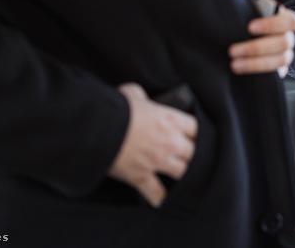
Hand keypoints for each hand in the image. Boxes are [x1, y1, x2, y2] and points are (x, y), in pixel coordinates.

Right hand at [107, 82, 197, 207]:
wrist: (97, 128)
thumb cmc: (116, 108)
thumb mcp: (133, 94)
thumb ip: (143, 97)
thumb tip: (141, 98)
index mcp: (171, 120)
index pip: (197, 129)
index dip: (198, 135)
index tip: (196, 138)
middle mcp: (170, 142)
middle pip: (195, 153)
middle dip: (193, 156)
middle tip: (190, 158)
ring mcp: (158, 161)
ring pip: (183, 173)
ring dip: (183, 175)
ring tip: (183, 178)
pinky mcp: (142, 177)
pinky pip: (157, 193)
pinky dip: (161, 198)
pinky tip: (164, 200)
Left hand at [229, 4, 294, 75]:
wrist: (241, 34)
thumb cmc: (246, 18)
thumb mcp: (247, 7)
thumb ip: (246, 4)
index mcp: (284, 19)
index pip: (290, 21)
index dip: (272, 25)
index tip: (250, 27)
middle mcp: (287, 37)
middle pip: (284, 43)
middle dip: (257, 48)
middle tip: (233, 50)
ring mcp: (284, 55)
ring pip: (281, 60)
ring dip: (256, 64)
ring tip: (234, 64)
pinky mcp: (278, 70)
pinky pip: (275, 75)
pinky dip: (259, 74)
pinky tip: (242, 72)